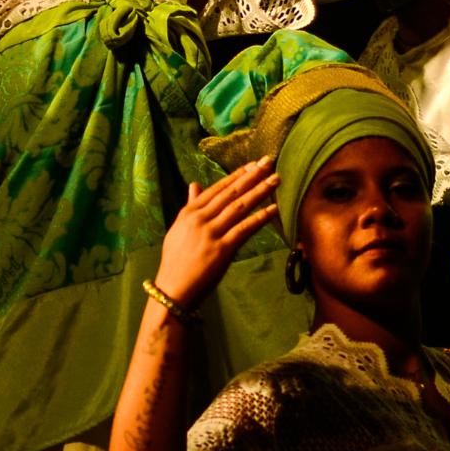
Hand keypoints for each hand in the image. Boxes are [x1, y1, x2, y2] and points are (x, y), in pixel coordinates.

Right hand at [154, 161, 279, 306]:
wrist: (173, 288)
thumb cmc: (176, 260)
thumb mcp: (179, 228)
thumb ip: (189, 205)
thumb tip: (194, 184)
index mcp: (190, 212)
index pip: (217, 188)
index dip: (236, 175)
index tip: (253, 164)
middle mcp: (200, 219)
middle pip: (231, 193)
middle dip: (252, 176)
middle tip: (269, 162)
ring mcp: (211, 233)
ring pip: (239, 207)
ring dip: (259, 191)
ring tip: (275, 180)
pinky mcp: (222, 250)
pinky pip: (244, 229)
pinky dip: (260, 218)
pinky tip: (273, 209)